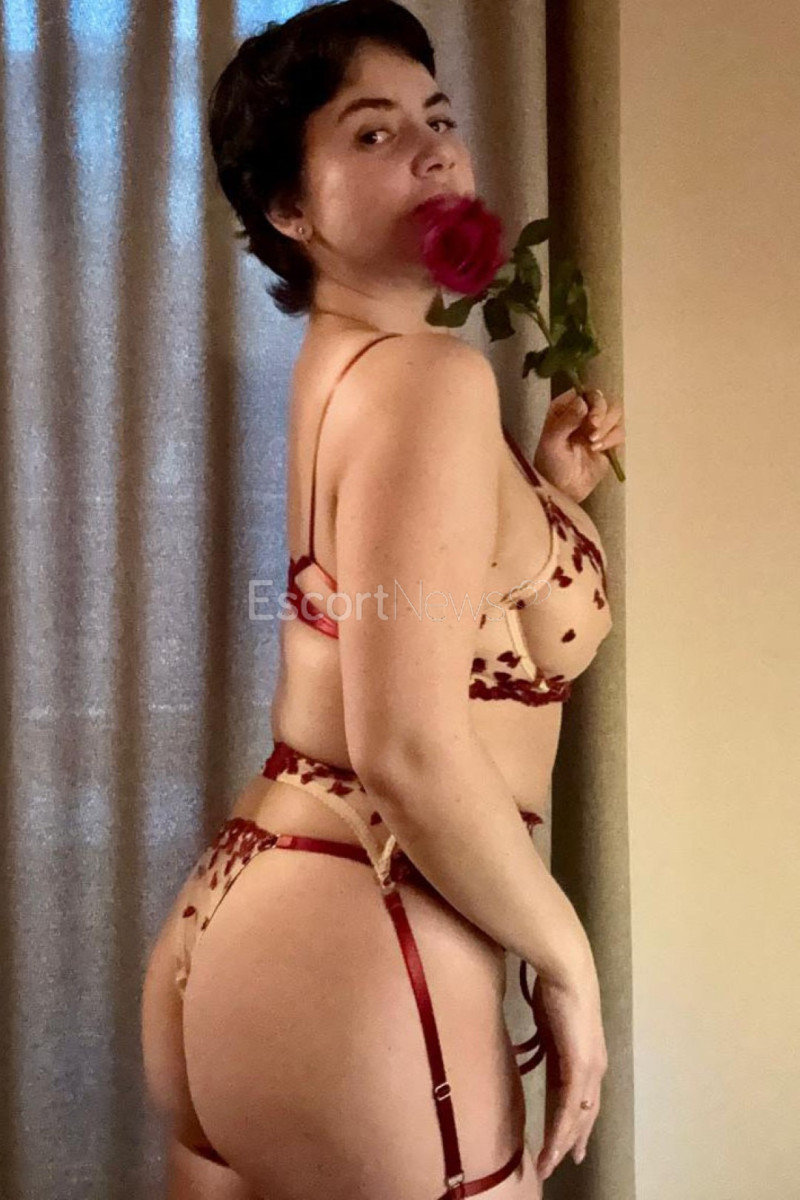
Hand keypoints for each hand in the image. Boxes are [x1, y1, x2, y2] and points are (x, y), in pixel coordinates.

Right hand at [531, 968, 607, 1181]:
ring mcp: (589, 1067)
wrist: (566, 969)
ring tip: (548, 1163)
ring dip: (562, 1141)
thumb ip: (549, 1044)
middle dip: (570, 1140)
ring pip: (577, 1116)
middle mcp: (595, 1067)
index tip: (567, 1144)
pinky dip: (560, 1128)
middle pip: (583, 1114)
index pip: (581, 1099)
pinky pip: (569, 1105)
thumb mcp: (550, 1025)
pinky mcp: (580, 1064)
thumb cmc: (556, 989)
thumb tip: (538, 1052)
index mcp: (589, 1057)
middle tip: (558, 1163)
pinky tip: (553, 1144)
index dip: (574, 1123)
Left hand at [532, 387, 624, 503]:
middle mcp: (583, 413)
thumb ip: (567, 420)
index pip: (586, 392)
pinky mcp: (609, 441)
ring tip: (593, 444)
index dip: (593, 401)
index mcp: (565, 408)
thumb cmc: (551, 464)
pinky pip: (620, 431)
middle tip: (592, 431)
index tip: (591, 418)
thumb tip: (583, 401)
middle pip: (604, 400)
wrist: (563, 489)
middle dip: (602, 415)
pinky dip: (612, 439)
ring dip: (608, 428)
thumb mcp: (552, 441)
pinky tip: (598, 450)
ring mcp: (597, 427)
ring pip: (616, 413)